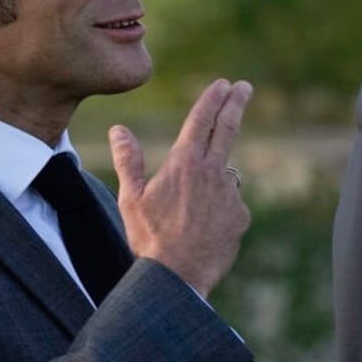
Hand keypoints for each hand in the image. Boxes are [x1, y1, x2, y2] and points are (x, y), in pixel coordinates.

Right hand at [109, 79, 252, 297]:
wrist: (178, 277)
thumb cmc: (149, 237)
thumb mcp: (130, 198)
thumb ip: (127, 159)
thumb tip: (117, 129)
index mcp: (184, 163)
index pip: (202, 120)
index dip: (212, 99)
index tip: (223, 83)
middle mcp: (212, 172)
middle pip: (228, 129)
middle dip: (236, 104)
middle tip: (243, 86)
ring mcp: (230, 194)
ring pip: (224, 174)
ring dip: (213, 178)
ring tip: (188, 209)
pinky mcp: (241, 216)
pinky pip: (230, 203)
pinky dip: (218, 207)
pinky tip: (201, 228)